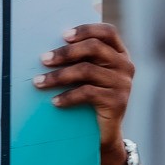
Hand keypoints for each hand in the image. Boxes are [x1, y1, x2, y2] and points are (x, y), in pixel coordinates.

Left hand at [34, 23, 133, 164]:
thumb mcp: (88, 77)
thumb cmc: (90, 100)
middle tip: (43, 59)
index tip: (62, 35)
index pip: (107, 32)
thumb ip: (80, 59)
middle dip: (66, 52)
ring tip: (39, 82)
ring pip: (87, 70)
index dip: (86, 30)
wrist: (104, 134)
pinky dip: (67, 96)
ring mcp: (123, 83)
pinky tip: (54, 101)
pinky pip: (88, 93)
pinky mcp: (118, 101)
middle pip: (94, 48)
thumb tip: (49, 48)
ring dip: (59, 76)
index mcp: (119, 53)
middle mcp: (125, 65)